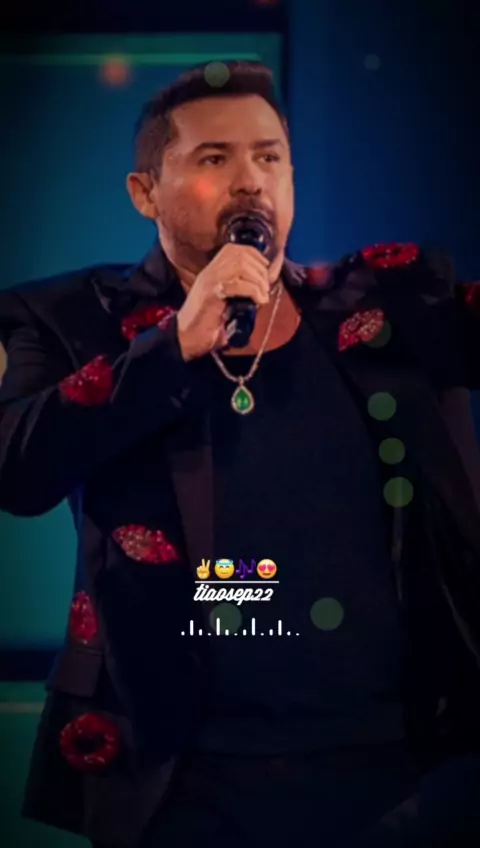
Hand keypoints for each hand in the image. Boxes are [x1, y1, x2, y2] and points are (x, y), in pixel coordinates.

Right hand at [176, 244, 281, 361]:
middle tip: (265, 289)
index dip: (257, 258)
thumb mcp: (228, 300)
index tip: (266, 274)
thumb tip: (268, 280)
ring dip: (258, 281)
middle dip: (260, 271)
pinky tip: (257, 302)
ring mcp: (209, 281)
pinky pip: (237, 285)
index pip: (237, 249)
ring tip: (262, 296)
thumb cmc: (208, 322)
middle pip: (242, 256)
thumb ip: (244, 288)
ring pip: (241, 267)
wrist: (186, 337)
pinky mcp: (211, 295)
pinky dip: (253, 292)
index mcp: (213, 270)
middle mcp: (210, 271)